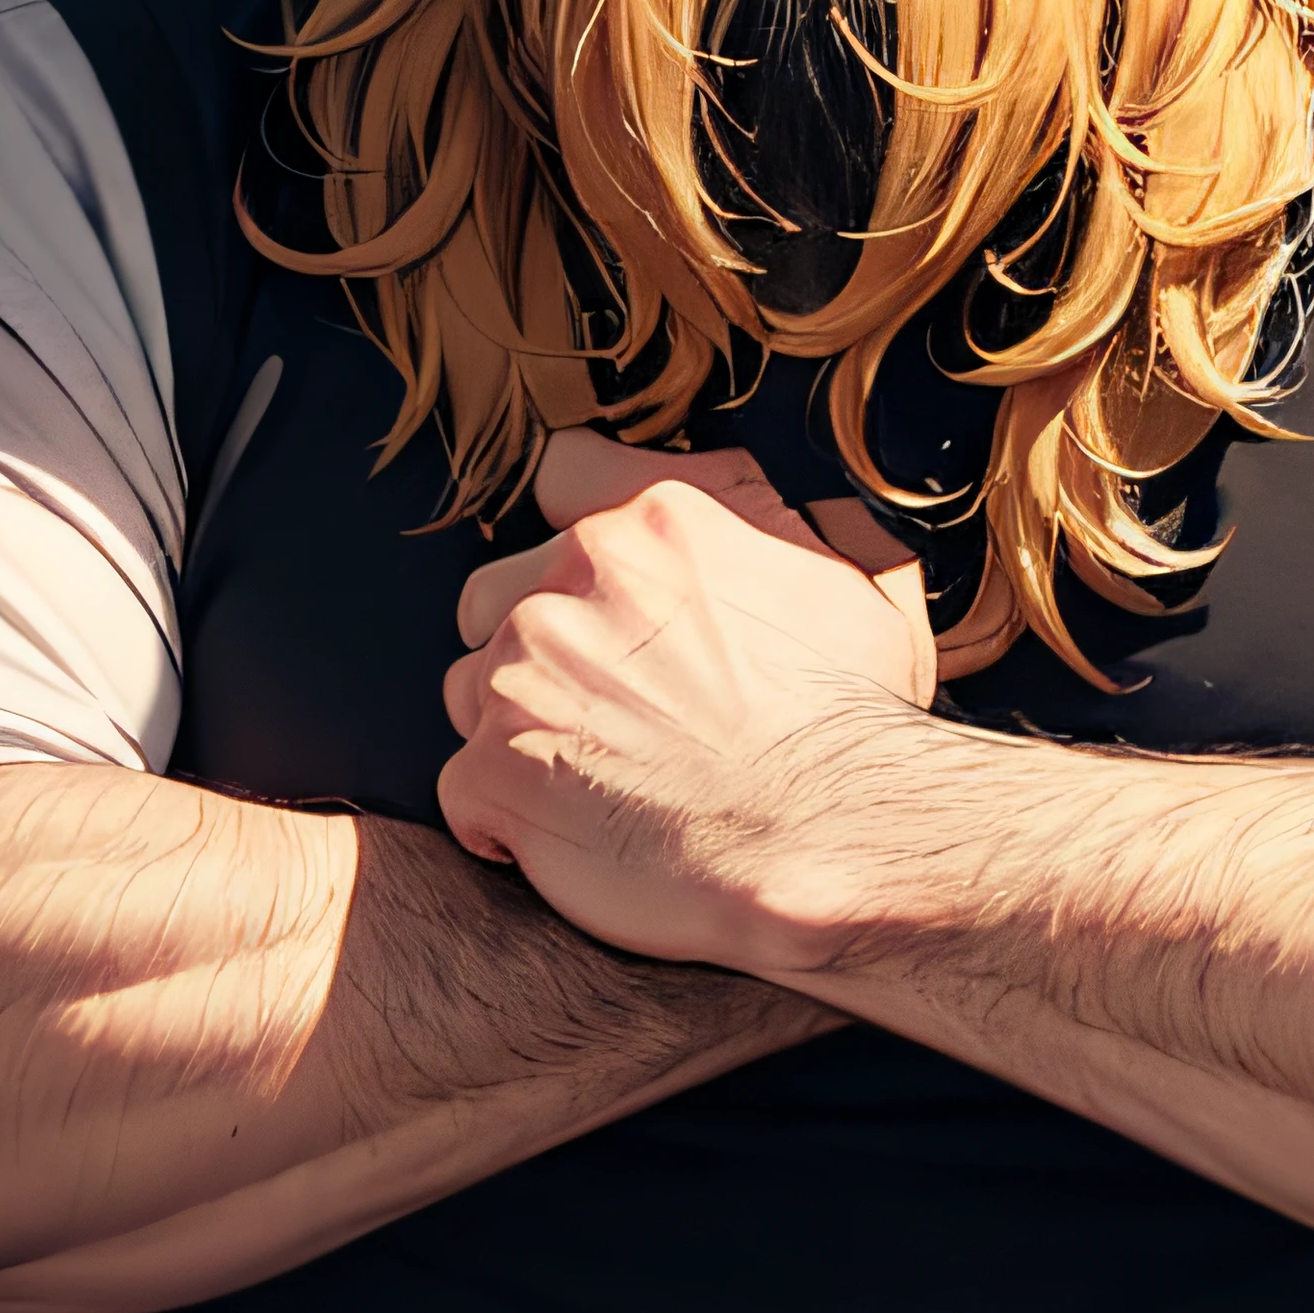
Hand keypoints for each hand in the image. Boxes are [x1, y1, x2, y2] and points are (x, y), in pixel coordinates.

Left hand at [441, 430, 933, 972]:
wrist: (834, 835)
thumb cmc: (851, 720)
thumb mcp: (842, 577)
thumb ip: (766, 525)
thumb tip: (745, 512)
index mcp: (656, 519)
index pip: (562, 476)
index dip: (578, 539)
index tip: (602, 591)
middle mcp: (575, 576)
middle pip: (499, 595)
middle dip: (539, 647)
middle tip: (614, 707)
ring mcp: (523, 671)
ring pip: (470, 689)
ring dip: (517, 730)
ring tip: (601, 777)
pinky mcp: (494, 771)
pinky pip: (461, 792)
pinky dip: (504, 822)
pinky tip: (574, 836)